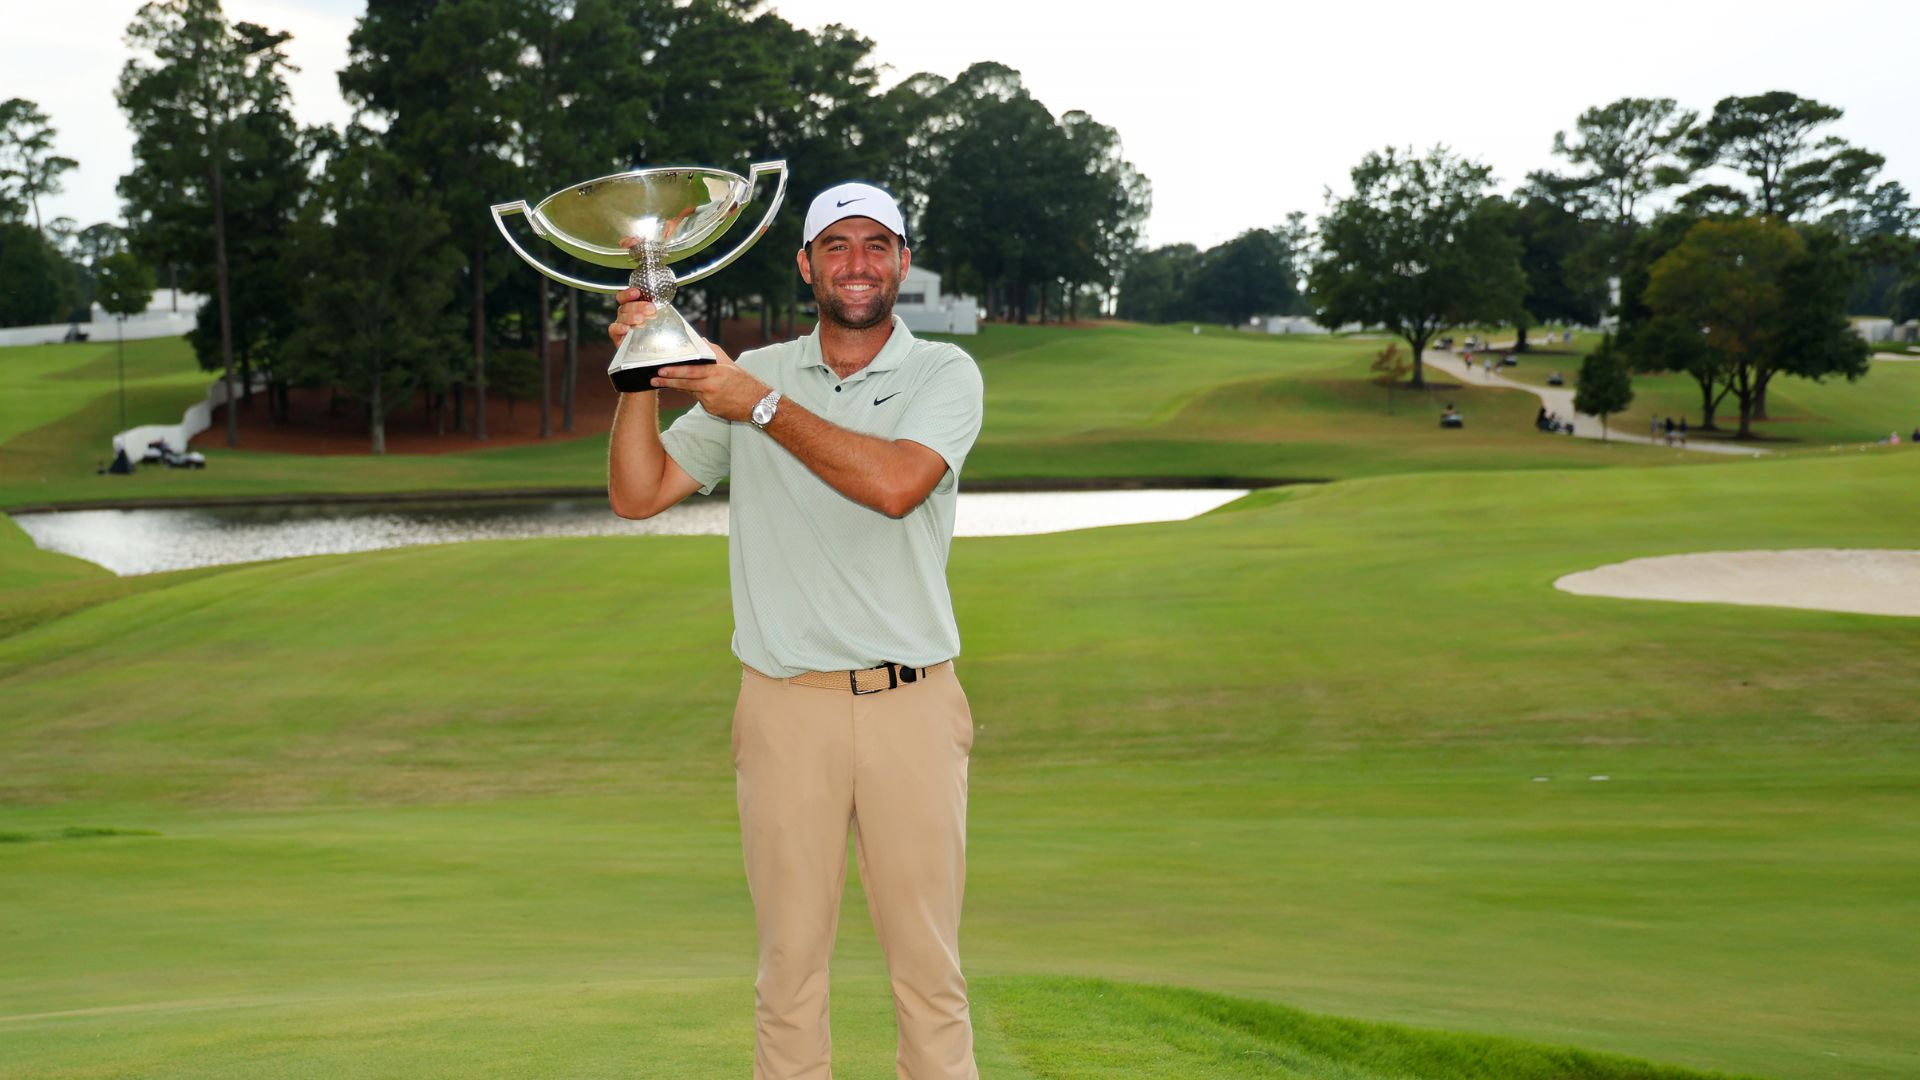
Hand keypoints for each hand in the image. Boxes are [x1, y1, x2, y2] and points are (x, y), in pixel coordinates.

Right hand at [607, 287, 655, 346]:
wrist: (653, 352)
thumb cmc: (655, 332)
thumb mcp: (660, 319)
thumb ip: (657, 310)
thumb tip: (663, 304)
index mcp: (632, 307)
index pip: (625, 297)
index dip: (628, 294)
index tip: (637, 293)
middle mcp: (625, 315)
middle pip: (625, 306)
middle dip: (638, 306)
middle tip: (650, 309)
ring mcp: (621, 325)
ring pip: (621, 317)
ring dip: (631, 317)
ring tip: (641, 319)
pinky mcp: (618, 337)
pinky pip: (613, 330)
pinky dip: (619, 328)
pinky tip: (626, 328)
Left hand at [651, 346, 769, 422]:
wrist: (757, 404)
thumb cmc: (744, 382)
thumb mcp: (730, 364)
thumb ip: (714, 351)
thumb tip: (701, 341)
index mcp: (715, 374)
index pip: (689, 372)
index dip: (673, 371)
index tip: (660, 370)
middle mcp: (710, 388)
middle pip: (684, 384)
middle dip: (666, 381)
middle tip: (653, 379)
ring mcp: (709, 401)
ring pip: (690, 392)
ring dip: (681, 387)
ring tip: (666, 383)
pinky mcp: (710, 410)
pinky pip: (699, 401)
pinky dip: (698, 395)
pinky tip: (703, 393)